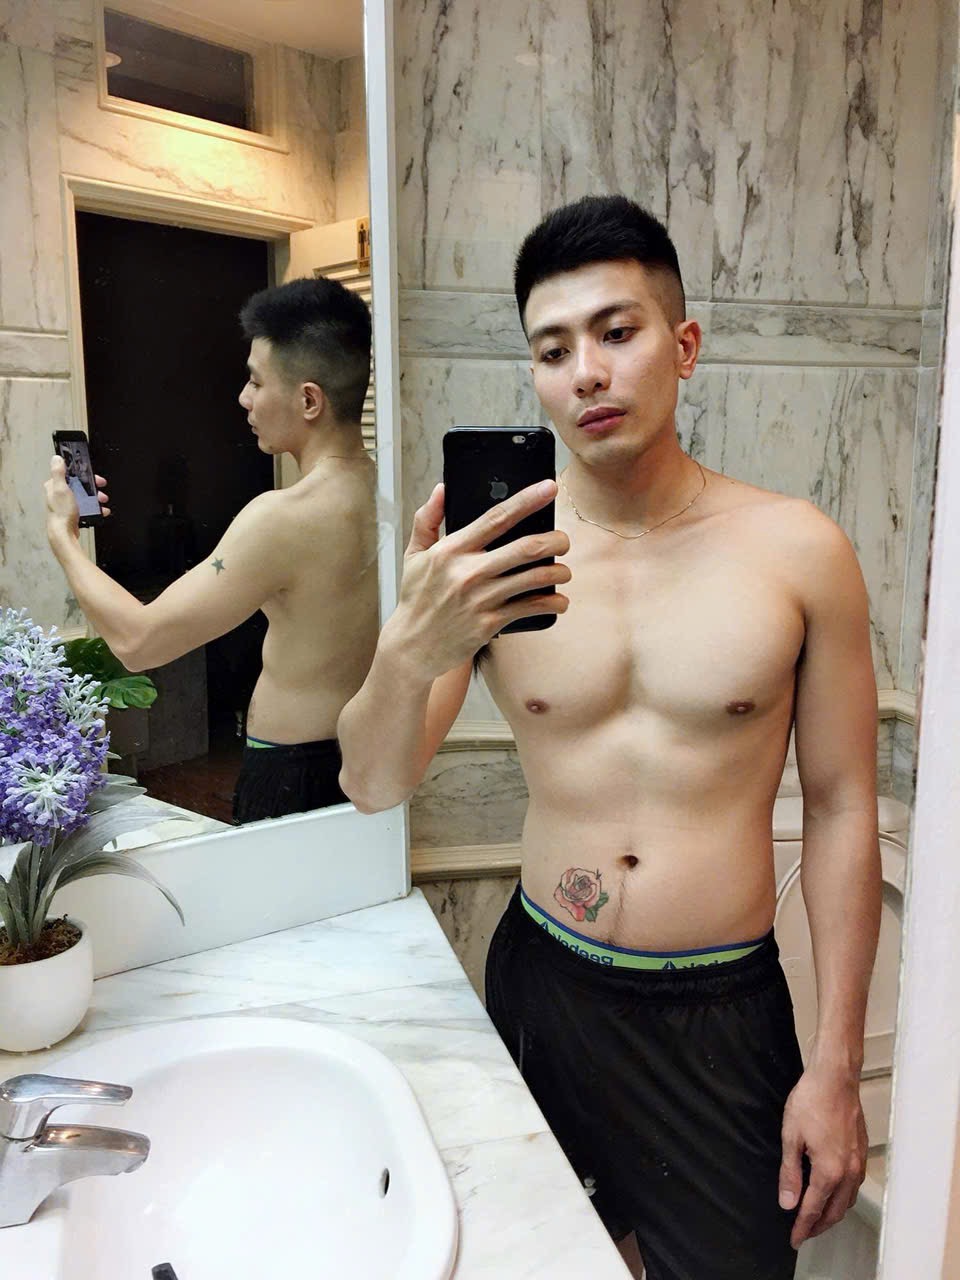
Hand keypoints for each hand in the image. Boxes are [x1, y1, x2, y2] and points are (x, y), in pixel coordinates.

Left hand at [44, 456, 109, 548]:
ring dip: (95, 498)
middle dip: (92, 487)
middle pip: (79, 485)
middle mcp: (59, 494)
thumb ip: (58, 472)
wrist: (64, 533)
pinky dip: (95, 508)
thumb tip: (56, 459)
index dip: (83, 474)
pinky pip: (86, 507)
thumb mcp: (61, 488)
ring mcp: (67, 504)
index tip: (92, 477)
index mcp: (54, 486)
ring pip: (84, 496)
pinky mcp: (73, 513)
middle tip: (100, 488)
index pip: (70, 474)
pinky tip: (100, 510)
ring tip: (102, 501)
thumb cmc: (61, 513)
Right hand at [389, 479, 570, 677]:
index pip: (496, 518)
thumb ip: (427, 520)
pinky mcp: (491, 622)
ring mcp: (481, 599)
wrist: (413, 645)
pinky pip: (532, 607)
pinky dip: (553, 603)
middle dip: (556, 540)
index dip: (527, 500)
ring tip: (563, 571)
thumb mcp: (414, 556)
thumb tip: (442, 489)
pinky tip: (559, 601)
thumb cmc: (416, 598)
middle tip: (563, 541)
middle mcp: (469, 572)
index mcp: (452, 550)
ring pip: (535, 577)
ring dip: (559, 572)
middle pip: (526, 548)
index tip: (549, 487)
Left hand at [778, 1065, 867, 1248]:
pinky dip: (842, 1198)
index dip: (802, 1227)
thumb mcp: (791, 1136)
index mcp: (829, 1171)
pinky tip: (832, 1193)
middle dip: (818, 1226)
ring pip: (847, 1201)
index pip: (813, 1209)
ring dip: (832, 1214)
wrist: (835, 1077)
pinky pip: (854, 1186)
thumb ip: (790, 1173)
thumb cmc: (810, 1101)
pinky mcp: (862, 1152)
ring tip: (816, 1218)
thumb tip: (788, 1203)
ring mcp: (858, 1163)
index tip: (793, 1239)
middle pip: (834, 1212)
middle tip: (803, 1233)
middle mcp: (849, 1172)